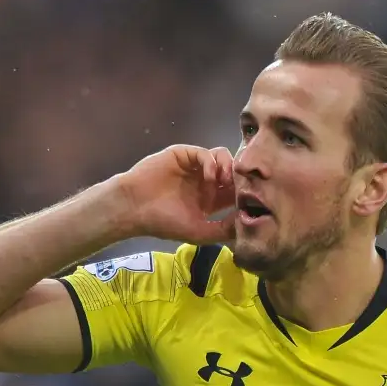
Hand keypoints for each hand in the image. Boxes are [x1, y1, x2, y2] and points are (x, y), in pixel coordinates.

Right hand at [115, 145, 236, 243]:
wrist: (134, 208)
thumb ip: (222, 229)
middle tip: (243, 187)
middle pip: (233, 171)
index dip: (246, 193)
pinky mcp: (185, 154)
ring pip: (223, 158)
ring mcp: (195, 167)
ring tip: (225, 182)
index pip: (236, 191)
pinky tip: (209, 178)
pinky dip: (212, 163)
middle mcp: (205, 181)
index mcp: (211, 200)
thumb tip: (247, 224)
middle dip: (241, 177)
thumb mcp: (198, 232)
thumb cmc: (163, 222)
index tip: (252, 200)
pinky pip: (206, 153)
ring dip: (229, 168)